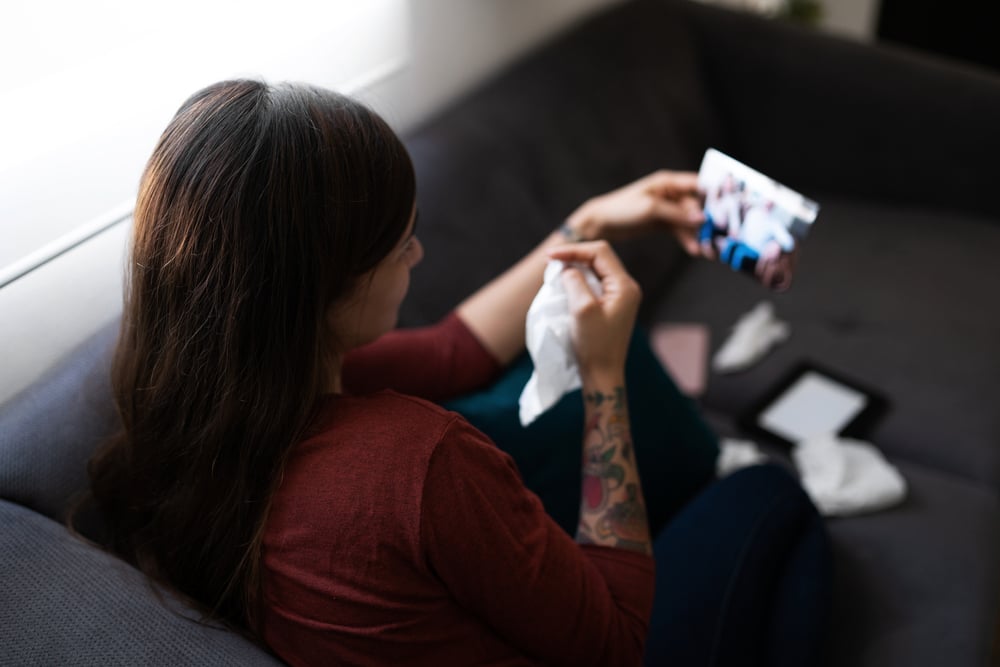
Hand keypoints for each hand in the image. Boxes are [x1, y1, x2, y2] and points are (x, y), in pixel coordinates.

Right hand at [546, 241, 640, 379]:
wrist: (603, 374)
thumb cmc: (594, 345)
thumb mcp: (582, 309)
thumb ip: (575, 281)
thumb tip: (568, 268)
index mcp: (625, 286)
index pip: (599, 252)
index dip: (574, 250)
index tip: (550, 256)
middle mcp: (626, 287)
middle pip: (600, 258)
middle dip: (574, 256)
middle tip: (550, 262)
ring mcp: (620, 297)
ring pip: (596, 270)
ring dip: (575, 268)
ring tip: (555, 272)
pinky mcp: (612, 306)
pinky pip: (595, 284)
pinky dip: (579, 280)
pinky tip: (565, 285)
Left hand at [563, 170, 705, 254]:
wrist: (600, 224)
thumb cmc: (621, 209)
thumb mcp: (650, 209)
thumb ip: (677, 213)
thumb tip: (701, 219)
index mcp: (668, 182)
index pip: (698, 184)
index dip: (715, 194)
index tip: (731, 207)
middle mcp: (670, 194)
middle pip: (697, 205)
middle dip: (708, 220)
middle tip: (719, 235)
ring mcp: (667, 209)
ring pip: (690, 221)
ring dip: (699, 234)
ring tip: (708, 250)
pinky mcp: (663, 223)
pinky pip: (680, 231)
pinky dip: (687, 240)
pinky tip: (695, 251)